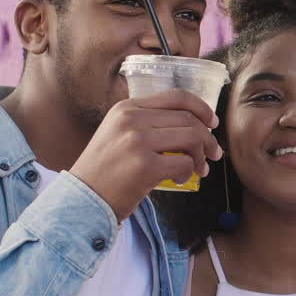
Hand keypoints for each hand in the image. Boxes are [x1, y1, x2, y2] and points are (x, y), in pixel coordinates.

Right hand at [69, 89, 221, 221]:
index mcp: (126, 108)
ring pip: (192, 138)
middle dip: (208, 138)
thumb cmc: (105, 171)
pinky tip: (179, 180)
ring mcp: (137, 142)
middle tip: (214, 154)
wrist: (82, 199)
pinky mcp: (145, 166)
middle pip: (188, 119)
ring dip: (202, 156)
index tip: (212, 123)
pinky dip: (189, 173)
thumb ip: (147, 124)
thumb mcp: (118, 134)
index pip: (175, 96)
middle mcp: (131, 120)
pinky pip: (185, 163)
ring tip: (200, 169)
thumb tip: (193, 125)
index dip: (201, 108)